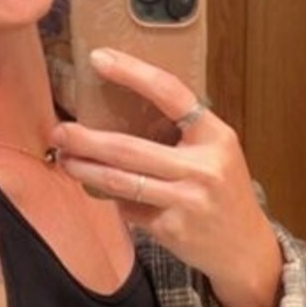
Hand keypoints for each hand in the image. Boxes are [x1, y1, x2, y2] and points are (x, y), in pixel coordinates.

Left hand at [51, 48, 283, 306]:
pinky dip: (112, 200)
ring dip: (86, 170)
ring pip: (121, 182)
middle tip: (60, 131)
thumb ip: (181, 133)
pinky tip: (101, 192)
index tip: (98, 59)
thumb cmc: (223, 191)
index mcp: (215, 136)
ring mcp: (187, 201)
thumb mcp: (216, 152)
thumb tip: (118, 114)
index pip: (171, 94)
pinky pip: (130, 209)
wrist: (245, 247)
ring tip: (65, 160)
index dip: (133, 74)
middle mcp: (203, 167)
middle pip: (130, 148)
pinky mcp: (172, 229)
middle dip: (87, 140)